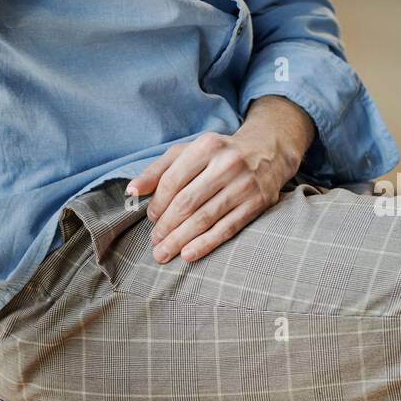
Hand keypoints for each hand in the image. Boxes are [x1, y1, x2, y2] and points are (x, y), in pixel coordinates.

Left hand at [125, 96, 316, 265]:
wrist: (268, 152)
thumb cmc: (219, 155)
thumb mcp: (189, 152)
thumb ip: (158, 170)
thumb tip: (132, 191)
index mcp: (206, 146)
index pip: (173, 180)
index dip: (158, 203)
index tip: (151, 219)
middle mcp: (226, 163)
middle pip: (187, 202)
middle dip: (167, 226)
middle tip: (155, 243)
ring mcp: (244, 184)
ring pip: (205, 218)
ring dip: (181, 239)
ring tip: (164, 253)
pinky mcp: (257, 203)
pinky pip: (227, 228)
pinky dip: (206, 243)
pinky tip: (189, 255)